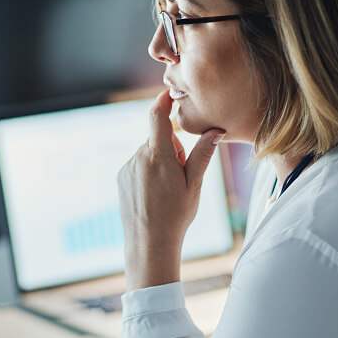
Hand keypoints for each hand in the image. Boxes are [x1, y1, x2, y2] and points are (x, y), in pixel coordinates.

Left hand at [117, 89, 224, 289]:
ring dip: (159, 162)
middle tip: (180, 175)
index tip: (170, 94)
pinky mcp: (121, 177)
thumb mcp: (195, 184)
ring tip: (166, 190)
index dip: (163, 101)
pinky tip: (153, 195)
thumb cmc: (176, 215)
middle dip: (171, 148)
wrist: (149, 242)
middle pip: (158, 139)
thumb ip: (203, 154)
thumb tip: (216, 130)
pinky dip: (148, 172)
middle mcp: (138, 158)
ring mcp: (127, 168)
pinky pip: (138, 165)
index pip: (157, 116)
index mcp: (158, 156)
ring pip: (148, 153)